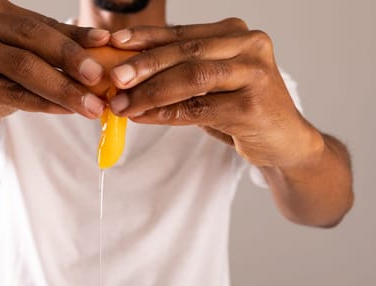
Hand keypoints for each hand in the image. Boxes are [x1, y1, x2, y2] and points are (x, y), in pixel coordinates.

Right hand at [0, 0, 109, 138]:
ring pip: (24, 68)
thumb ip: (48, 54)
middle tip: (103, 77)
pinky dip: (43, 103)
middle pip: (33, 38)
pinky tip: (67, 110)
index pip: (41, 23)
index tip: (107, 43)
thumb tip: (100, 50)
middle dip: (72, 58)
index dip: (76, 35)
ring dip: (64, 88)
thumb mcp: (17, 62)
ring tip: (93, 105)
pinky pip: (11, 94)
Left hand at [107, 18, 322, 168]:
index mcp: (236, 33)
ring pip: (192, 78)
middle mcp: (250, 46)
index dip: (147, 37)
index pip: (183, 33)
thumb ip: (179, 71)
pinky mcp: (252, 106)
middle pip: (186, 52)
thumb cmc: (240, 108)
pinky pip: (198, 109)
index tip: (115, 42)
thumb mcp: (211, 83)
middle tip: (114, 78)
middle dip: (144, 65)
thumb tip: (126, 74)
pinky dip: (166, 114)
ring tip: (122, 104)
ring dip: (151, 92)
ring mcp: (255, 74)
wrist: (283, 141)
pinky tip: (143, 117)